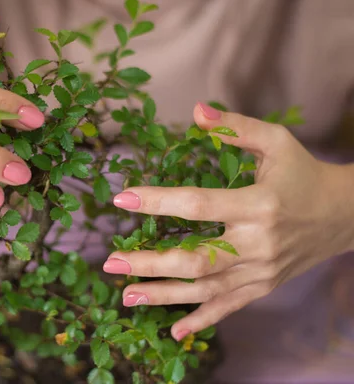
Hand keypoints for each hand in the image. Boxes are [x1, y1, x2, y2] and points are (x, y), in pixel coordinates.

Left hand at [104, 102, 353, 340]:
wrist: (345, 215)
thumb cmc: (303, 174)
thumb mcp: (276, 143)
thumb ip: (236, 127)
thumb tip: (195, 110)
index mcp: (258, 205)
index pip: (199, 205)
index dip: (159, 202)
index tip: (123, 199)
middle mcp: (258, 244)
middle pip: (197, 260)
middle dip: (150, 263)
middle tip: (110, 263)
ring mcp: (261, 272)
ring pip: (206, 290)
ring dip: (163, 294)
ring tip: (125, 295)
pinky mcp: (263, 287)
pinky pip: (228, 307)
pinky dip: (201, 320)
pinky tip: (173, 331)